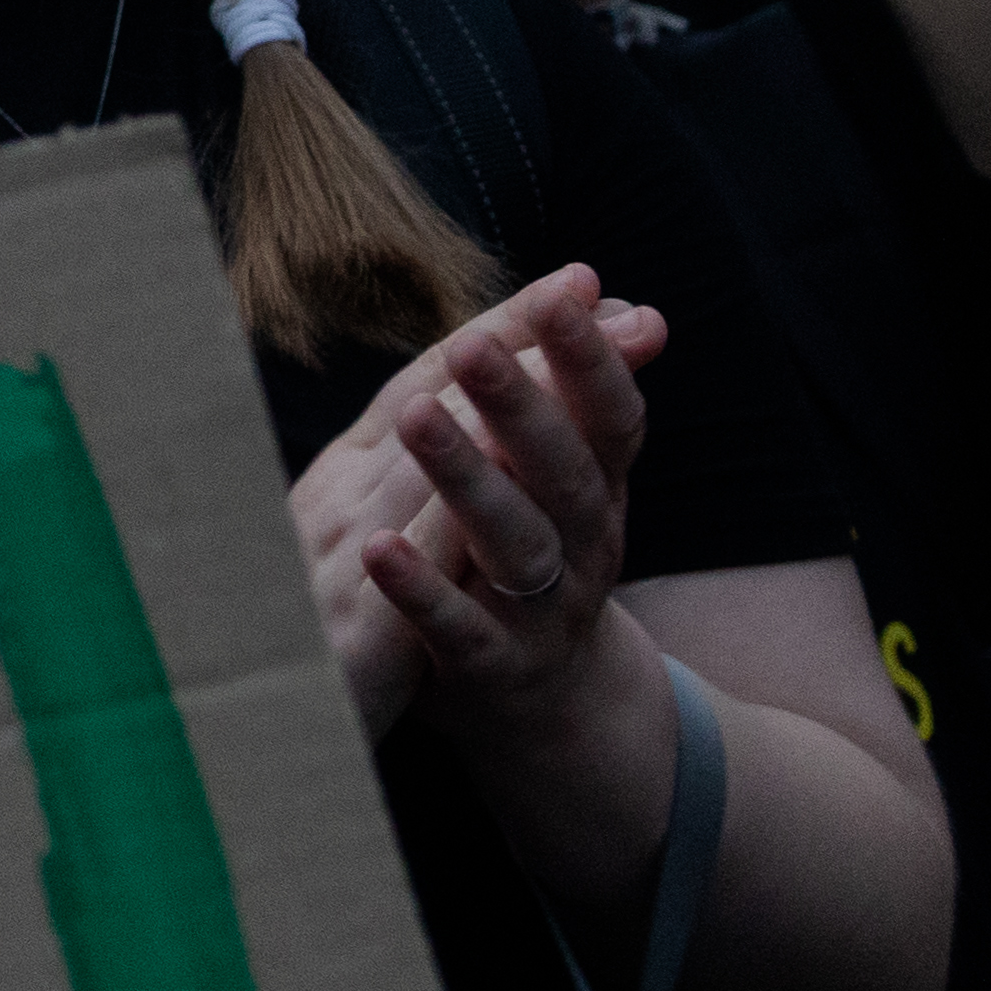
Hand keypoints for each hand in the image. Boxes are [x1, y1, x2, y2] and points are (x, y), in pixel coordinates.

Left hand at [290, 266, 667, 744]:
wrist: (545, 700)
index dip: (591, 356)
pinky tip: (380, 548)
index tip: (568, 291)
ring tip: (419, 418)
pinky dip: (423, 591)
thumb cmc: (539, 552)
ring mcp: (542, 609)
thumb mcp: (564, 473)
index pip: (609, 414)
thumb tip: (610, 292)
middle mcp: (584, 546)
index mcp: (598, 489)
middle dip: (524, 404)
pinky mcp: (492, 666)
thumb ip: (573, 392)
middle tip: (478, 348)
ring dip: (469, 478)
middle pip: (563, 470)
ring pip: (516, 542)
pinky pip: (460, 629)